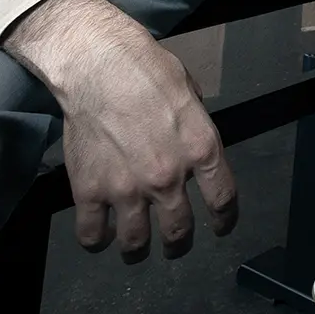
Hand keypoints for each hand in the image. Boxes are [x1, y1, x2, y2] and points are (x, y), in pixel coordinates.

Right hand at [4, 0, 237, 262]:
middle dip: (178, 243)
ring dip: (138, 249)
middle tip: (174, 244)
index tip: (221, 227)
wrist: (97, 64)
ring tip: (136, 248)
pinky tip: (101, 235)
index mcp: (200, 150)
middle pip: (179, 231)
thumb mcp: (190, 95)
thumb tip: (194, 152)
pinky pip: (92, 234)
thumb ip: (195, 132)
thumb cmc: (147, 69)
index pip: (223, 200)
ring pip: (136, 243)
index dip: (225, 220)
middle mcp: (167, 177)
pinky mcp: (89, 190)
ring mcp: (126, 188)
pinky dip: (97, 241)